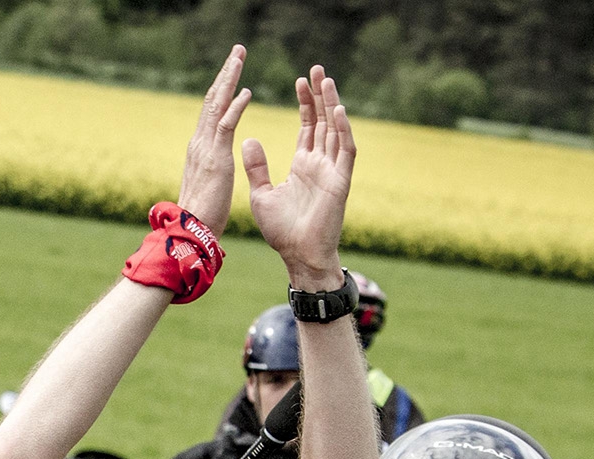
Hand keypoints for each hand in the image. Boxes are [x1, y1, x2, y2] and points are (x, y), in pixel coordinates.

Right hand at [176, 45, 251, 231]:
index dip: (222, 89)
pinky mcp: (215, 158)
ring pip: (217, 105)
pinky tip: (246, 91)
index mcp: (200, 148)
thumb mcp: (209, 184)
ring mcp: (205, 148)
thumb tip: (213, 166)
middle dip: (226, 73)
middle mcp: (199, 142)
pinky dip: (235, 106)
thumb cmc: (202, 215)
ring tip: (240, 57)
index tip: (233, 70)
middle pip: (212, 99)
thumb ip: (211, 168)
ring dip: (229, 79)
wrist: (192, 231)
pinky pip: (226, 125)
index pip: (212, 111)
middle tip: (238, 51)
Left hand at [242, 65, 356, 289]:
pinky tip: (337, 111)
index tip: (299, 81)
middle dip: (320, 95)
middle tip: (316, 68)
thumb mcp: (261, 194)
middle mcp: (320, 164)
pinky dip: (343, 131)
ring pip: (336, 130)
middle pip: (323, 122)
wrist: (298, 256)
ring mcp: (333, 171)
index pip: (308, 127)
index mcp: (303, 165)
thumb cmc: (282, 232)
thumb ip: (257, 167)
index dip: (305, 104)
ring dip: (332, 105)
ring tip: (326, 80)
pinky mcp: (341, 182)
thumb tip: (247, 139)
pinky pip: (346, 151)